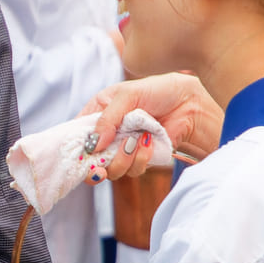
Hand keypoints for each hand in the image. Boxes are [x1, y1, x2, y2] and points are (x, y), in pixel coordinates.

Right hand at [81, 72, 221, 180]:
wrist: (189, 103)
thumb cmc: (157, 91)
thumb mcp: (127, 95)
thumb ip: (108, 118)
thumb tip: (95, 144)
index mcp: (98, 113)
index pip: (76, 134)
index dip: (74, 147)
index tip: (79, 153)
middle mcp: (108, 134)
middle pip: (90, 161)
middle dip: (95, 165)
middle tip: (100, 166)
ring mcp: (123, 148)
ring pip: (111, 170)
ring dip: (122, 159)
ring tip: (136, 140)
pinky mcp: (140, 159)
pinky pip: (132, 170)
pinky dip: (140, 158)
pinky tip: (148, 142)